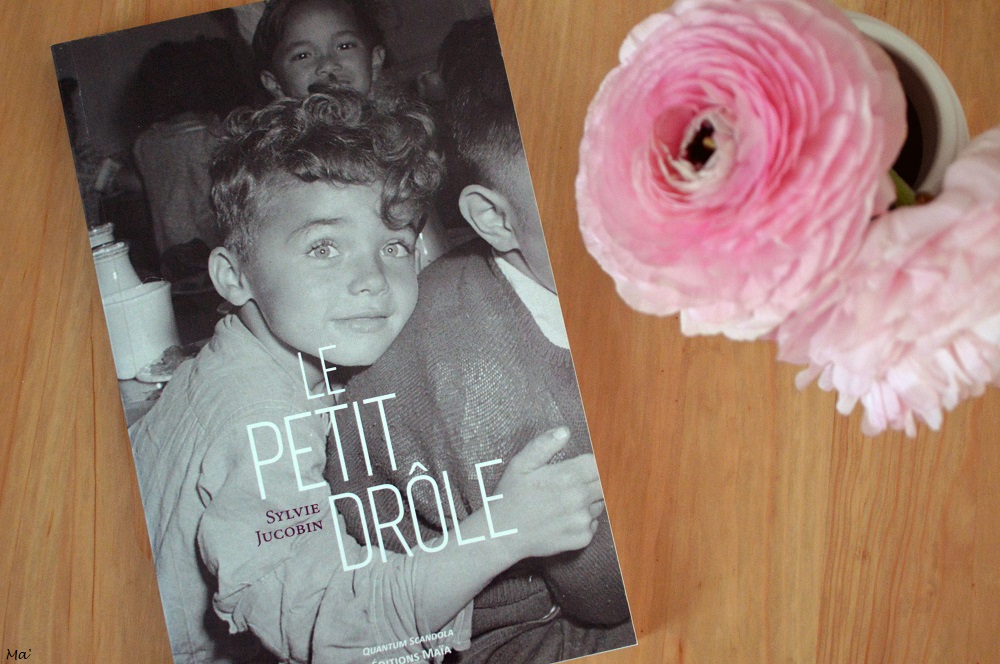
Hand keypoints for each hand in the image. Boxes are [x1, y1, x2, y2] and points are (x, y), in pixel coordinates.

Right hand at [492, 427, 604, 560]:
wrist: (501, 535)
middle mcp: (580, 498)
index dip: (593, 462)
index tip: (585, 464)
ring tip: (566, 501)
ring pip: (600, 503)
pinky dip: (585, 520)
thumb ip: (544, 445)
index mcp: (568, 476)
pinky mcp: (582, 539)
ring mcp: (582, 520)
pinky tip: (565, 517)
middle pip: (604, 483)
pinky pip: (593, 524)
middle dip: (595, 480)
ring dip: (590, 500)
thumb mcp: (520, 464)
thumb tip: (564, 431)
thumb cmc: (510, 497)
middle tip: (575, 482)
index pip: (599, 463)